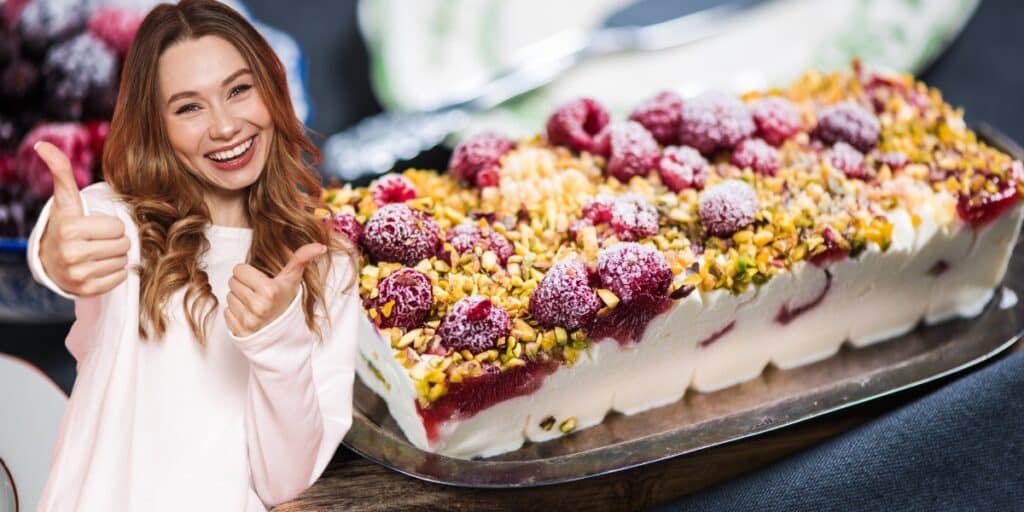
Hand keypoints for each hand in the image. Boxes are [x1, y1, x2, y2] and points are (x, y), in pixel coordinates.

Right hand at [36, 141, 130, 296]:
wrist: (50, 260)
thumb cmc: (65, 225)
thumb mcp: (65, 199)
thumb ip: (61, 171)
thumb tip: (42, 145)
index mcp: (69, 229)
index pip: (118, 227)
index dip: (111, 225)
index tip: (96, 226)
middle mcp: (72, 254)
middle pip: (124, 244)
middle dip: (116, 240)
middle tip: (99, 240)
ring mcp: (79, 274)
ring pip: (123, 261)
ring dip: (116, 256)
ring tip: (98, 252)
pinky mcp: (86, 290)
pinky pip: (120, 277)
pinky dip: (115, 272)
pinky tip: (99, 266)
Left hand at [225, 242, 325, 337]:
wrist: (286, 333)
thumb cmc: (286, 302)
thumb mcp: (293, 280)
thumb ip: (301, 259)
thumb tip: (320, 246)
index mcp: (270, 290)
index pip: (238, 270)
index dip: (249, 274)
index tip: (260, 282)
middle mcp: (258, 306)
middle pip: (232, 282)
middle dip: (243, 286)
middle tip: (257, 293)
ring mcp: (248, 321)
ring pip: (228, 297)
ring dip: (239, 300)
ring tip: (253, 305)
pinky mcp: (239, 331)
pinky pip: (226, 313)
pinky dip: (235, 314)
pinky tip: (249, 316)